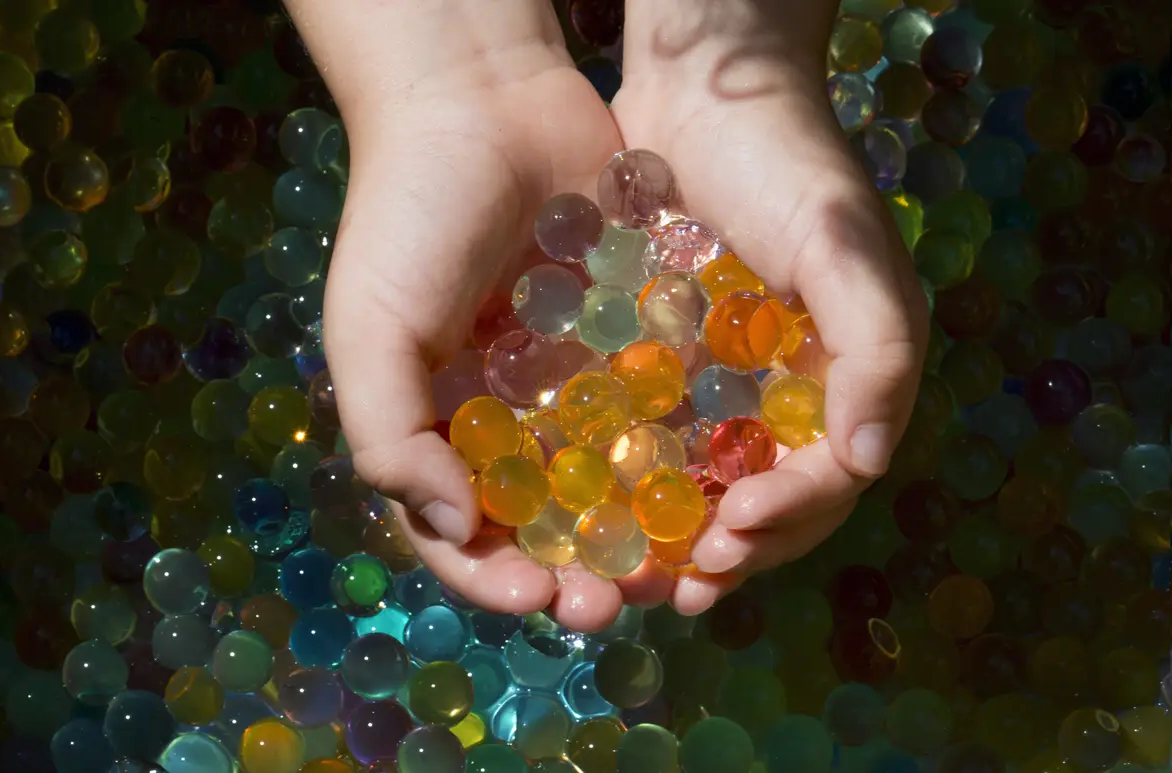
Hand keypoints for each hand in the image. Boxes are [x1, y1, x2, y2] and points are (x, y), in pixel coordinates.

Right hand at [289, 0, 669, 630]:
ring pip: (606, 485)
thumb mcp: (372, 330)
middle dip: (575, 573)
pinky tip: (703, 485)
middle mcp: (502, 419)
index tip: (535, 593)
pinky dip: (671, 456)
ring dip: (633, 534)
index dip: (492, 576)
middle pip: (542, 526)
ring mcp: (566, 384)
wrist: (481, 101)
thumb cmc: (408, 216)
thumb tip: (456, 527)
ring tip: (668, 565)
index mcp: (433, 429)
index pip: (459, 533)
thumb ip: (392, 437)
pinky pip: (650, 413)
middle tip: (613, 600)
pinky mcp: (623, 342)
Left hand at [611, 0, 928, 602]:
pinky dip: (636, 482)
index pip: (826, 478)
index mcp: (846, 378)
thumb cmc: (787, 164)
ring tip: (637, 578)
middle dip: (729, 552)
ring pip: (707, 484)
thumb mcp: (844, 249)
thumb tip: (868, 464)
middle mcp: (790, 392)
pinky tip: (599, 511)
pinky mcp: (670, 361)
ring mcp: (728, 381)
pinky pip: (657, 439)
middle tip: (679, 588)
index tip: (729, 541)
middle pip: (767, 500)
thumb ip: (877, 353)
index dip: (786, 521)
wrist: (706, 90)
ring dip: (677, 537)